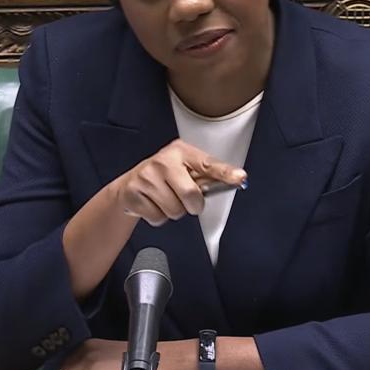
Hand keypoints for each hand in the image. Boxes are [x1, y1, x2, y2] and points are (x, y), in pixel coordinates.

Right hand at [111, 139, 245, 226]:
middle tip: (184, 199)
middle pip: (191, 195)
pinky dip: (158, 217)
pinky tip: (153, 204)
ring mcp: (146, 176)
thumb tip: (235, 180)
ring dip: (173, 212)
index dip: (225, 172)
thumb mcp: (184, 170)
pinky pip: (158, 218)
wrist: (129, 186)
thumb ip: (206, 176)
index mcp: (180, 151)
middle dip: (192, 205)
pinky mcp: (133, 193)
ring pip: (174, 210)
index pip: (207, 164)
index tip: (240, 177)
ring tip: (165, 199)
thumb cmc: (163, 177)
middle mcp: (163, 161)